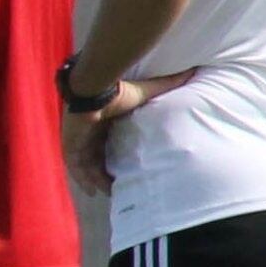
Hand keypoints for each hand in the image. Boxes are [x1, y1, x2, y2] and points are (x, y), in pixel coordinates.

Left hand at [62, 67, 192, 195]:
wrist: (95, 87)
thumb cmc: (121, 91)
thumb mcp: (149, 91)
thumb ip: (169, 85)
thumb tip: (194, 72)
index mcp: (107, 122)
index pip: (112, 143)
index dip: (120, 156)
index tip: (132, 169)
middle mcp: (92, 132)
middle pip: (99, 157)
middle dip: (108, 173)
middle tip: (122, 188)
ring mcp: (79, 139)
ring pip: (87, 165)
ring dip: (97, 179)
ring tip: (111, 194)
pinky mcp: (70, 144)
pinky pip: (75, 166)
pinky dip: (82, 179)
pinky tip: (91, 192)